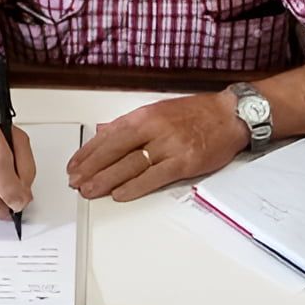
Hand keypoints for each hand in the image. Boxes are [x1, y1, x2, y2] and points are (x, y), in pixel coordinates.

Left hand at [67, 90, 248, 200]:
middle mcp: (154, 128)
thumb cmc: (197, 113)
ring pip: (130, 164)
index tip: (74, 164)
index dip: (89, 151)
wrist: (230, 115)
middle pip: (115, 150)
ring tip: (90, 190)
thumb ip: (131, 123)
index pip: (109, 135)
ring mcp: (169, 145)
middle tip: (75, 181)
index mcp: (146, 115)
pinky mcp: (184, 161)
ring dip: (106, 179)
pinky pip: (154, 177)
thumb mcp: (159, 110)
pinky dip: (135, 187)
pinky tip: (120, 194)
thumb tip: (104, 132)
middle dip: (92, 167)